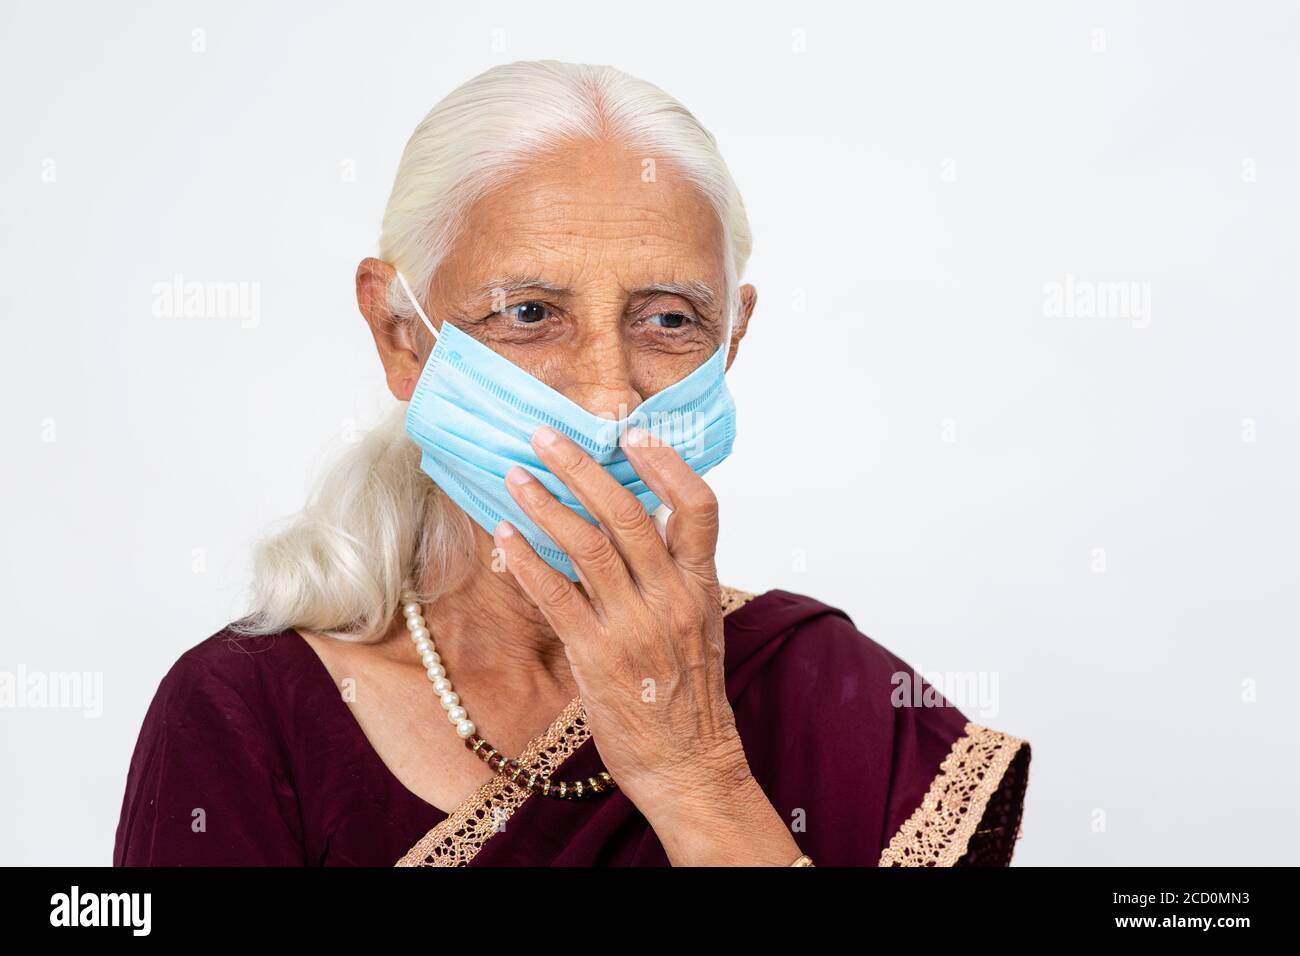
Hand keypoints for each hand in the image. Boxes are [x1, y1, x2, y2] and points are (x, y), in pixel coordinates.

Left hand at [491, 423, 749, 812]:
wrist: (689, 762)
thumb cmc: (690, 690)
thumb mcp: (698, 621)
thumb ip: (674, 570)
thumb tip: (639, 515)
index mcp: (701, 584)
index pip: (698, 507)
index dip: (666, 464)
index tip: (633, 432)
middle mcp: (670, 598)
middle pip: (627, 514)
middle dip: (582, 468)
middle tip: (546, 436)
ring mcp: (633, 627)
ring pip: (586, 546)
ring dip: (545, 504)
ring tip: (516, 476)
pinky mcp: (596, 656)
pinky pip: (555, 595)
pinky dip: (526, 561)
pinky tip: (504, 536)